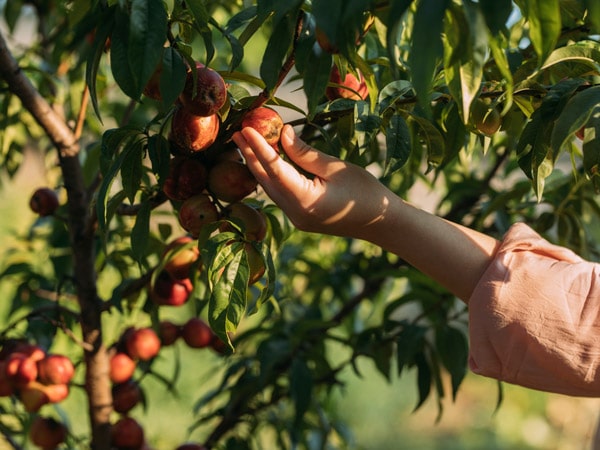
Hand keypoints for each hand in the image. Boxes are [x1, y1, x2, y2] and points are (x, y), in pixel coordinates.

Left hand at [232, 125, 394, 238]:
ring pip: (270, 188)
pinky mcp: (301, 218)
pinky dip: (272, 177)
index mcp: (304, 200)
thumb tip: (281, 134)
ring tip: (246, 144)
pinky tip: (266, 161)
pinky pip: (280, 195)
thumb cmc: (365, 192)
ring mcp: (296, 218)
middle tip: (237, 132)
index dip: (258, 146)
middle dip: (250, 156)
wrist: (382, 223)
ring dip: (258, 166)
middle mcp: (294, 213)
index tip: (245, 128)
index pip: (274, 168)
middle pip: (265, 180)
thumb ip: (304, 153)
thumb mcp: (335, 167)